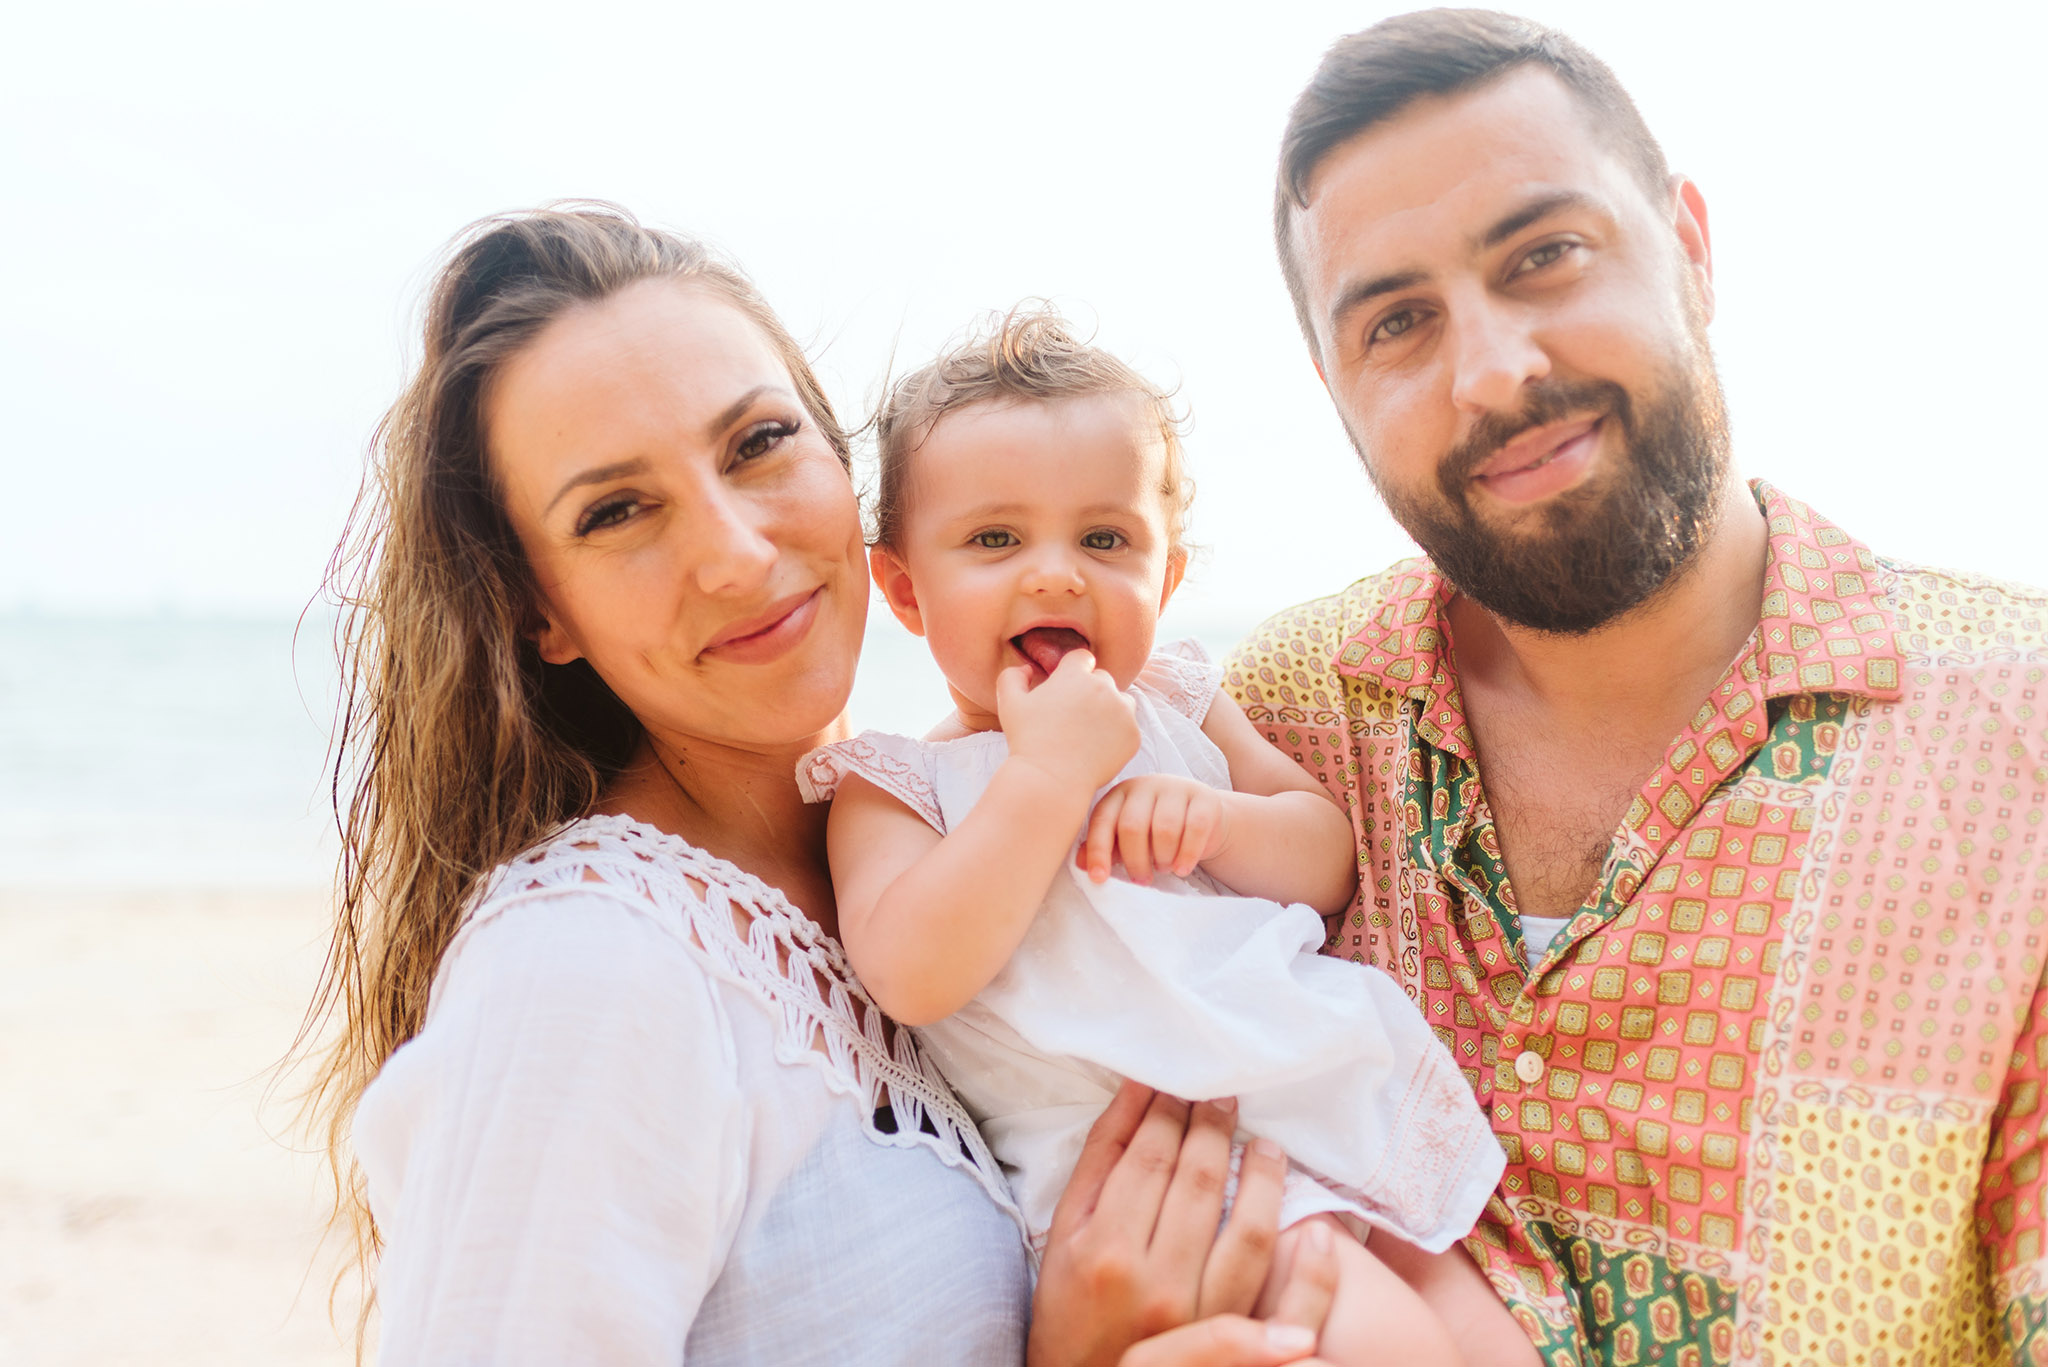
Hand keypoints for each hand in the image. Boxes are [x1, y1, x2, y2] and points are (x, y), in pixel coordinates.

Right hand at [998, 649, 1139, 796]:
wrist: (1051, 779)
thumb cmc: (1027, 741)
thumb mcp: (1008, 704)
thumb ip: (1012, 676)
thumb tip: (1028, 669)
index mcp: (1075, 675)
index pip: (1082, 658)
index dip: (1074, 671)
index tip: (1067, 690)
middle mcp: (1103, 687)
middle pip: (1102, 679)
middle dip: (1090, 692)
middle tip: (1074, 717)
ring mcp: (1122, 711)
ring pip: (1121, 701)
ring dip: (1109, 710)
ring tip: (1088, 732)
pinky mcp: (1133, 735)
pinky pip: (1129, 727)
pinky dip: (1118, 735)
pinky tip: (1097, 748)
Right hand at [1028, 1083, 1329, 1366]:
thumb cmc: (1067, 1303)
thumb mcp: (1064, 1230)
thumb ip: (1101, 1158)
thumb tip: (1137, 1088)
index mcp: (1103, 1248)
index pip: (1149, 1158)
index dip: (1169, 1111)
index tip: (1181, 1083)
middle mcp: (1152, 1280)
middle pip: (1195, 1182)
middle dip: (1212, 1127)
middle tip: (1223, 1094)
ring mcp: (1195, 1311)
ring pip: (1243, 1225)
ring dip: (1258, 1171)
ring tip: (1258, 1138)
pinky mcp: (1225, 1333)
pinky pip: (1265, 1273)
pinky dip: (1283, 1229)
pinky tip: (1285, 1194)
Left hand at [1080, 775, 1228, 884]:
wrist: (1202, 818)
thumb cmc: (1156, 830)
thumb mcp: (1127, 838)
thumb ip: (1105, 847)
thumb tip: (1081, 865)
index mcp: (1120, 793)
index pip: (1103, 820)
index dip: (1098, 851)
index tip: (1099, 879)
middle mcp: (1146, 785)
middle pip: (1133, 826)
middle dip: (1135, 860)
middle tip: (1141, 879)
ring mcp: (1176, 787)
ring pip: (1164, 828)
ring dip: (1162, 858)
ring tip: (1163, 868)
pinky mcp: (1204, 797)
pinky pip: (1195, 829)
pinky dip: (1187, 855)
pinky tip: (1182, 868)